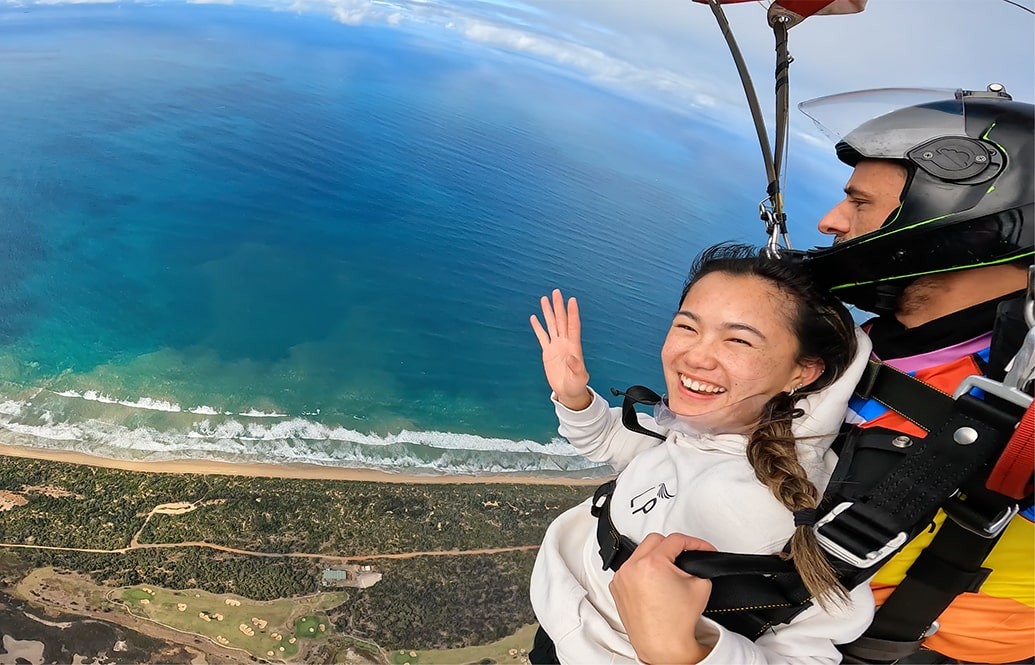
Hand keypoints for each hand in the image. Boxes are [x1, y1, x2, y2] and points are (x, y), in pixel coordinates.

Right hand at [530, 289, 591, 410]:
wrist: (568, 391)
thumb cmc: (576, 385)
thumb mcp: (579, 378)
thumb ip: (577, 368)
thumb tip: (572, 358)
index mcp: (574, 346)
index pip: (573, 325)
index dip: (572, 313)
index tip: (572, 300)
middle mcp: (565, 343)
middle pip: (561, 320)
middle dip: (559, 306)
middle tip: (556, 292)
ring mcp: (556, 346)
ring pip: (551, 325)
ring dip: (548, 312)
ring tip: (544, 299)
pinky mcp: (547, 352)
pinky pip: (542, 336)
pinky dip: (538, 327)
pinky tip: (535, 317)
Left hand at [609, 533, 715, 664]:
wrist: (663, 645)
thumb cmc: (677, 623)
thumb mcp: (700, 585)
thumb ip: (697, 564)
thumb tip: (692, 558)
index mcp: (652, 564)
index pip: (676, 540)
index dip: (694, 543)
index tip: (701, 549)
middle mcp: (632, 568)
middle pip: (655, 541)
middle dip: (672, 547)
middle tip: (685, 557)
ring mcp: (622, 577)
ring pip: (640, 553)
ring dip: (655, 557)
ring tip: (668, 572)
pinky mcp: (617, 587)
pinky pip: (630, 568)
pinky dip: (642, 570)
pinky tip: (653, 582)